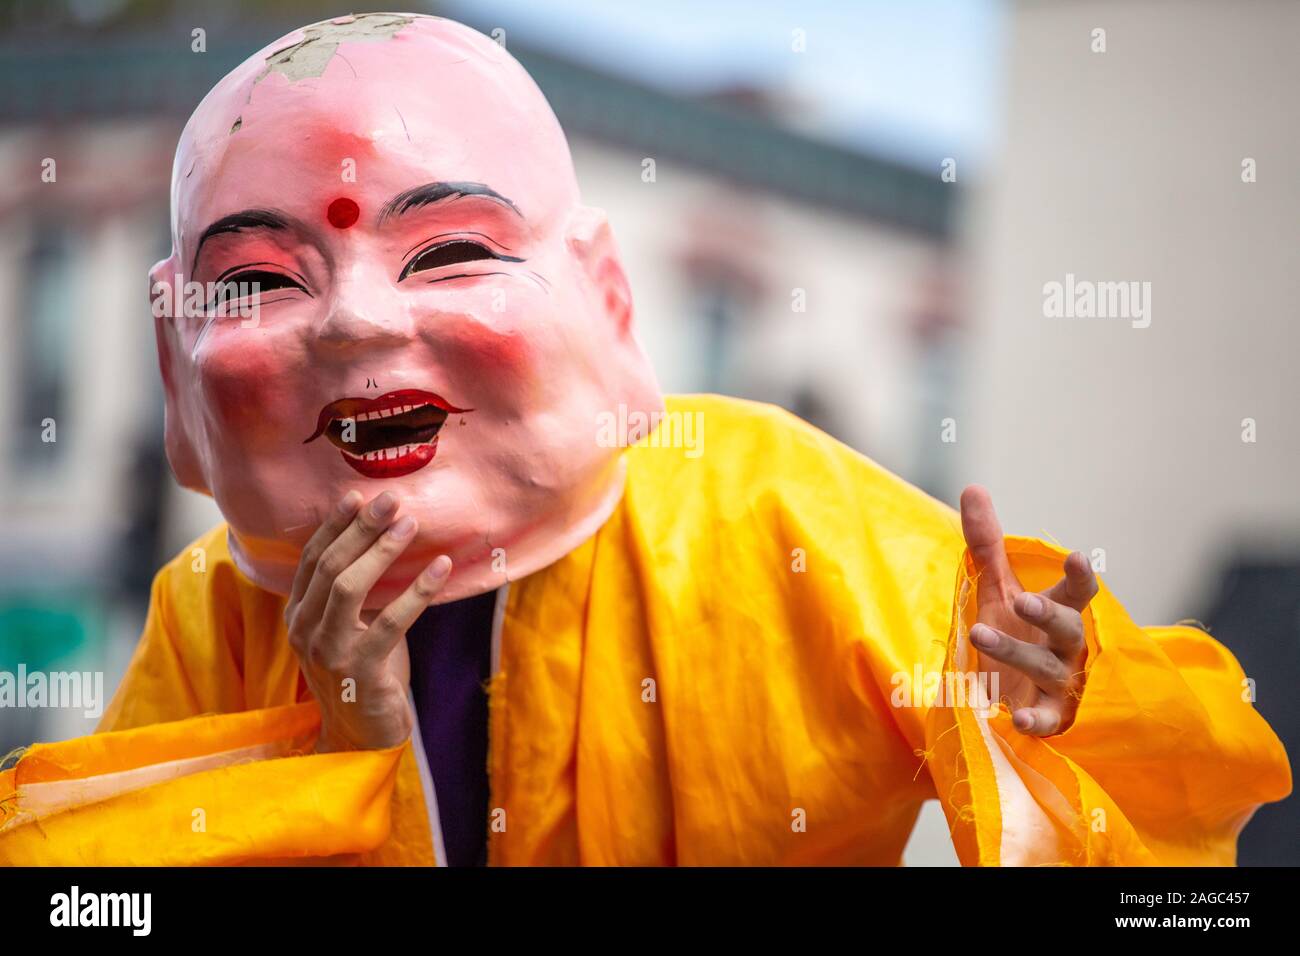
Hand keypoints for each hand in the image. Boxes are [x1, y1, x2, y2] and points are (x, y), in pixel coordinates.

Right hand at [285, 490, 452, 752]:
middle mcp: (305, 630)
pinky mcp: (359, 672)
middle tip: (391, 500)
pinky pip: (390, 622)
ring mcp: (329, 652)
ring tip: (411, 525)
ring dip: (383, 551)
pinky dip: (418, 591)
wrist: (361, 738)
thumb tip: (390, 536)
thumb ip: (359, 591)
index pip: (312, 560)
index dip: (334, 525)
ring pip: (349, 587)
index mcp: (299, 615)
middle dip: (361, 528)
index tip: (357, 496)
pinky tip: (441, 569)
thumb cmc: (365, 674)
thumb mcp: (354, 627)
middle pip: (331, 566)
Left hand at [959, 485, 1096, 736]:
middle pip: (1066, 628)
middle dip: (1046, 614)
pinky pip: (1046, 719)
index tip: (1077, 558)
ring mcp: (1059, 682)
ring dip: (1015, 653)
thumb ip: (988, 544)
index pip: (1077, 593)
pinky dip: (1034, 720)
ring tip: (977, 634)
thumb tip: (973, 488)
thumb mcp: (998, 588)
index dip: (1081, 577)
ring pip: (1045, 667)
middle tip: (1020, 601)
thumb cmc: (1017, 632)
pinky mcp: (1048, 715)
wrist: (1019, 692)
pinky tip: (1014, 719)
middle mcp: (1065, 646)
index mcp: (1059, 612)